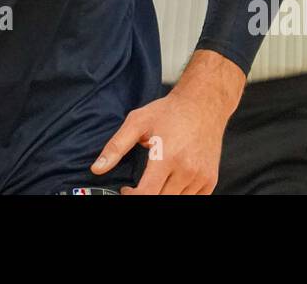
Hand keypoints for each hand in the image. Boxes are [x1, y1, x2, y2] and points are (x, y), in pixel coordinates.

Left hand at [91, 56, 238, 193]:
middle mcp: (187, 170)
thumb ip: (116, 147)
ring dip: (162, 195)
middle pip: (160, 200)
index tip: (126, 189)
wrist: (203, 104)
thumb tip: (97, 169)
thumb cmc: (169, 112)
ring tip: (155, 181)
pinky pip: (193, 199)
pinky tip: (170, 182)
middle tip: (138, 187)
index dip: (132, 197)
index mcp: (167, 157)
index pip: (146, 194)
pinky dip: (178, 195)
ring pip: (176, 202)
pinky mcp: (210, 180)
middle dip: (145, 196)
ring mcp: (201, 177)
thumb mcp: (137, 122)